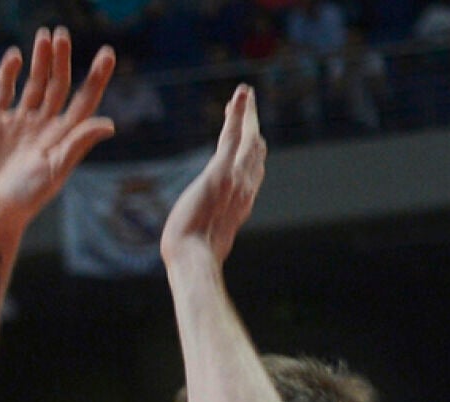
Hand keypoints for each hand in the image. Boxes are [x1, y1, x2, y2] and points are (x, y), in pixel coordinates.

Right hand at [0, 29, 115, 232]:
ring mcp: (19, 122)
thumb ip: (78, 143)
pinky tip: (15, 56)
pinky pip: (3, 91)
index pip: (84, 99)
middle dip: (62, 60)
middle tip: (63, 35)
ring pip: (34, 83)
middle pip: (58, 85)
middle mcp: (44, 125)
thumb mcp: (55, 170)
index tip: (107, 53)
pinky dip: (8, 73)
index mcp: (64, 136)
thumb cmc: (25, 198)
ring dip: (40, 60)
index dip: (97, 77)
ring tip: (45, 36)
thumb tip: (109, 123)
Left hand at [161, 85, 264, 266]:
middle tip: (247, 106)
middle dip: (252, 126)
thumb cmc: (194, 258)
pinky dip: (238, 113)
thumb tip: (204, 238)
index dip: (252, 151)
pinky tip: (241, 94)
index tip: (249, 137)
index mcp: (242, 203)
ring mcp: (235, 178)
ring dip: (247, 114)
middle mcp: (245, 188)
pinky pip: (232, 136)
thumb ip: (212, 229)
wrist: (194, 260)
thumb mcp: (207, 241)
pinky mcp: (220, 171)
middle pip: (255, 150)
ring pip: (247, 138)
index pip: (253, 171)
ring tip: (244, 93)